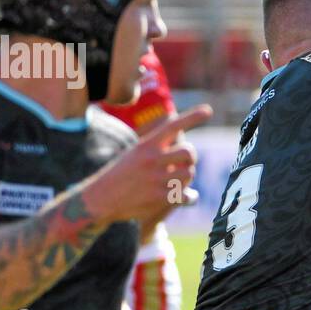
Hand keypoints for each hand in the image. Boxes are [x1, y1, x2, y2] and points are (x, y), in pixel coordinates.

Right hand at [87, 105, 212, 225]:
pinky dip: (189, 197)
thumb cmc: (121, 174)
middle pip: (189, 152)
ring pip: (189, 174)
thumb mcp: (135, 152)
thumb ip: (157, 144)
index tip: (208, 110)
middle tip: (185, 164)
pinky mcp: (159, 198)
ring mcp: (156, 179)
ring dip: (187, 178)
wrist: (101, 199)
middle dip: (191, 158)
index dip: (192, 117)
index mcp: (146, 145)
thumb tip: (181, 133)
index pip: (173, 126)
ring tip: (178, 180)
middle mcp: (152, 159)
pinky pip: (186, 194)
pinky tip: (187, 197)